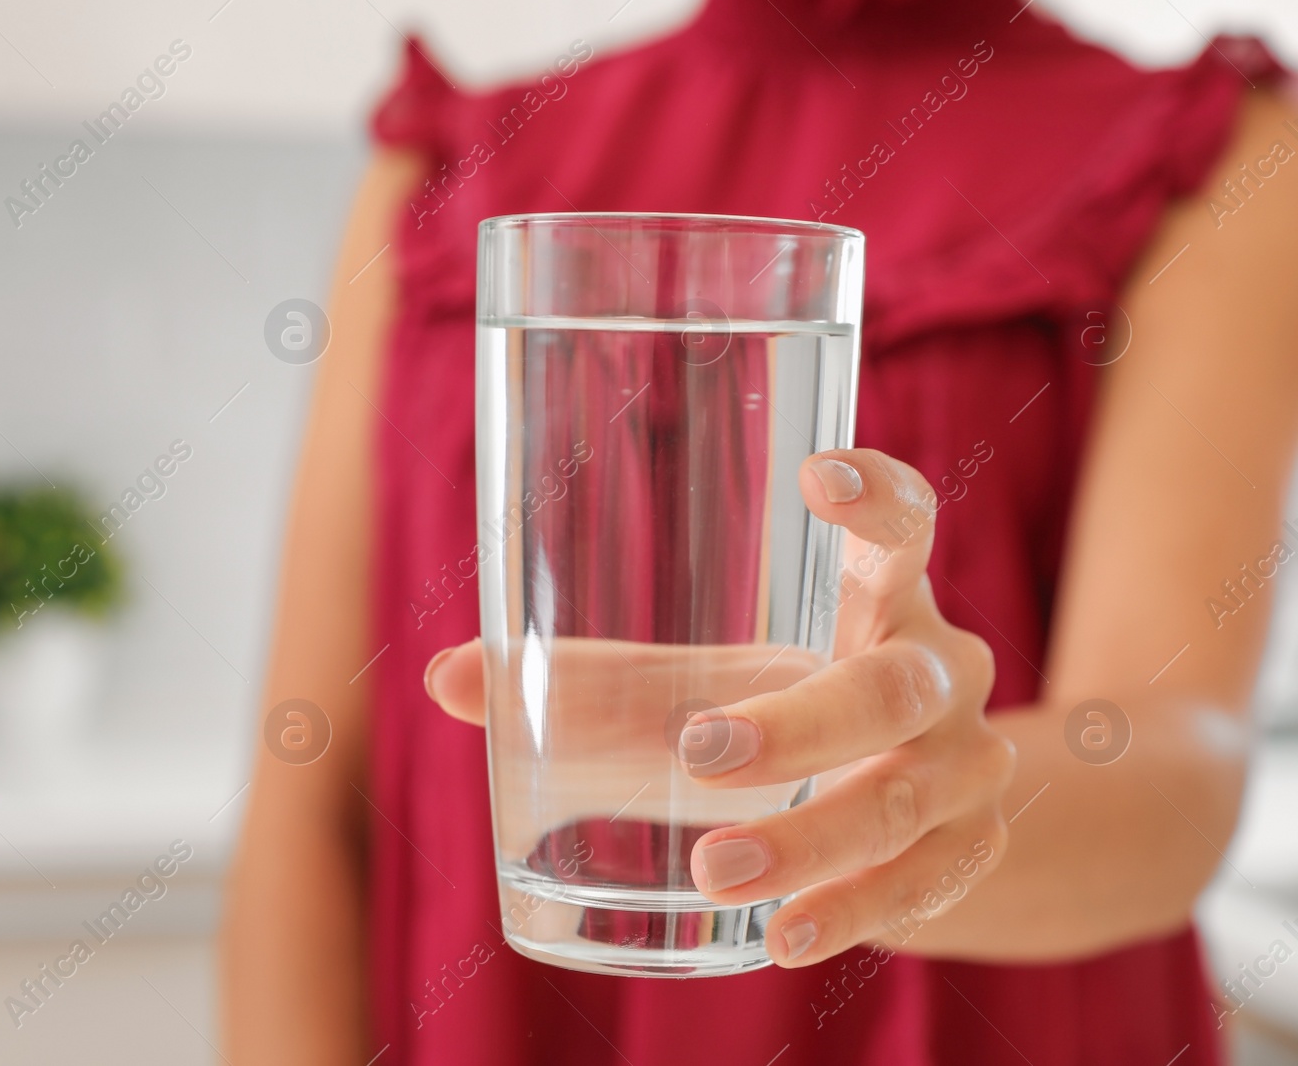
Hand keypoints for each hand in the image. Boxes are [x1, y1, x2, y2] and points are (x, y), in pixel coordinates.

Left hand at [424, 448, 1013, 966]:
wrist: (910, 808)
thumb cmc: (776, 713)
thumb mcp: (694, 685)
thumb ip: (587, 682)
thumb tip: (443, 679)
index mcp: (877, 601)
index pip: (906, 528)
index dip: (879, 497)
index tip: (819, 476)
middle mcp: (940, 672)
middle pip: (897, 685)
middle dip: (800, 724)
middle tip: (697, 753)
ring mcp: (967, 765)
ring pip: (906, 797)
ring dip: (810, 838)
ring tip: (715, 868)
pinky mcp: (970, 849)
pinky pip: (923, 886)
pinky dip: (853, 911)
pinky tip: (783, 937)